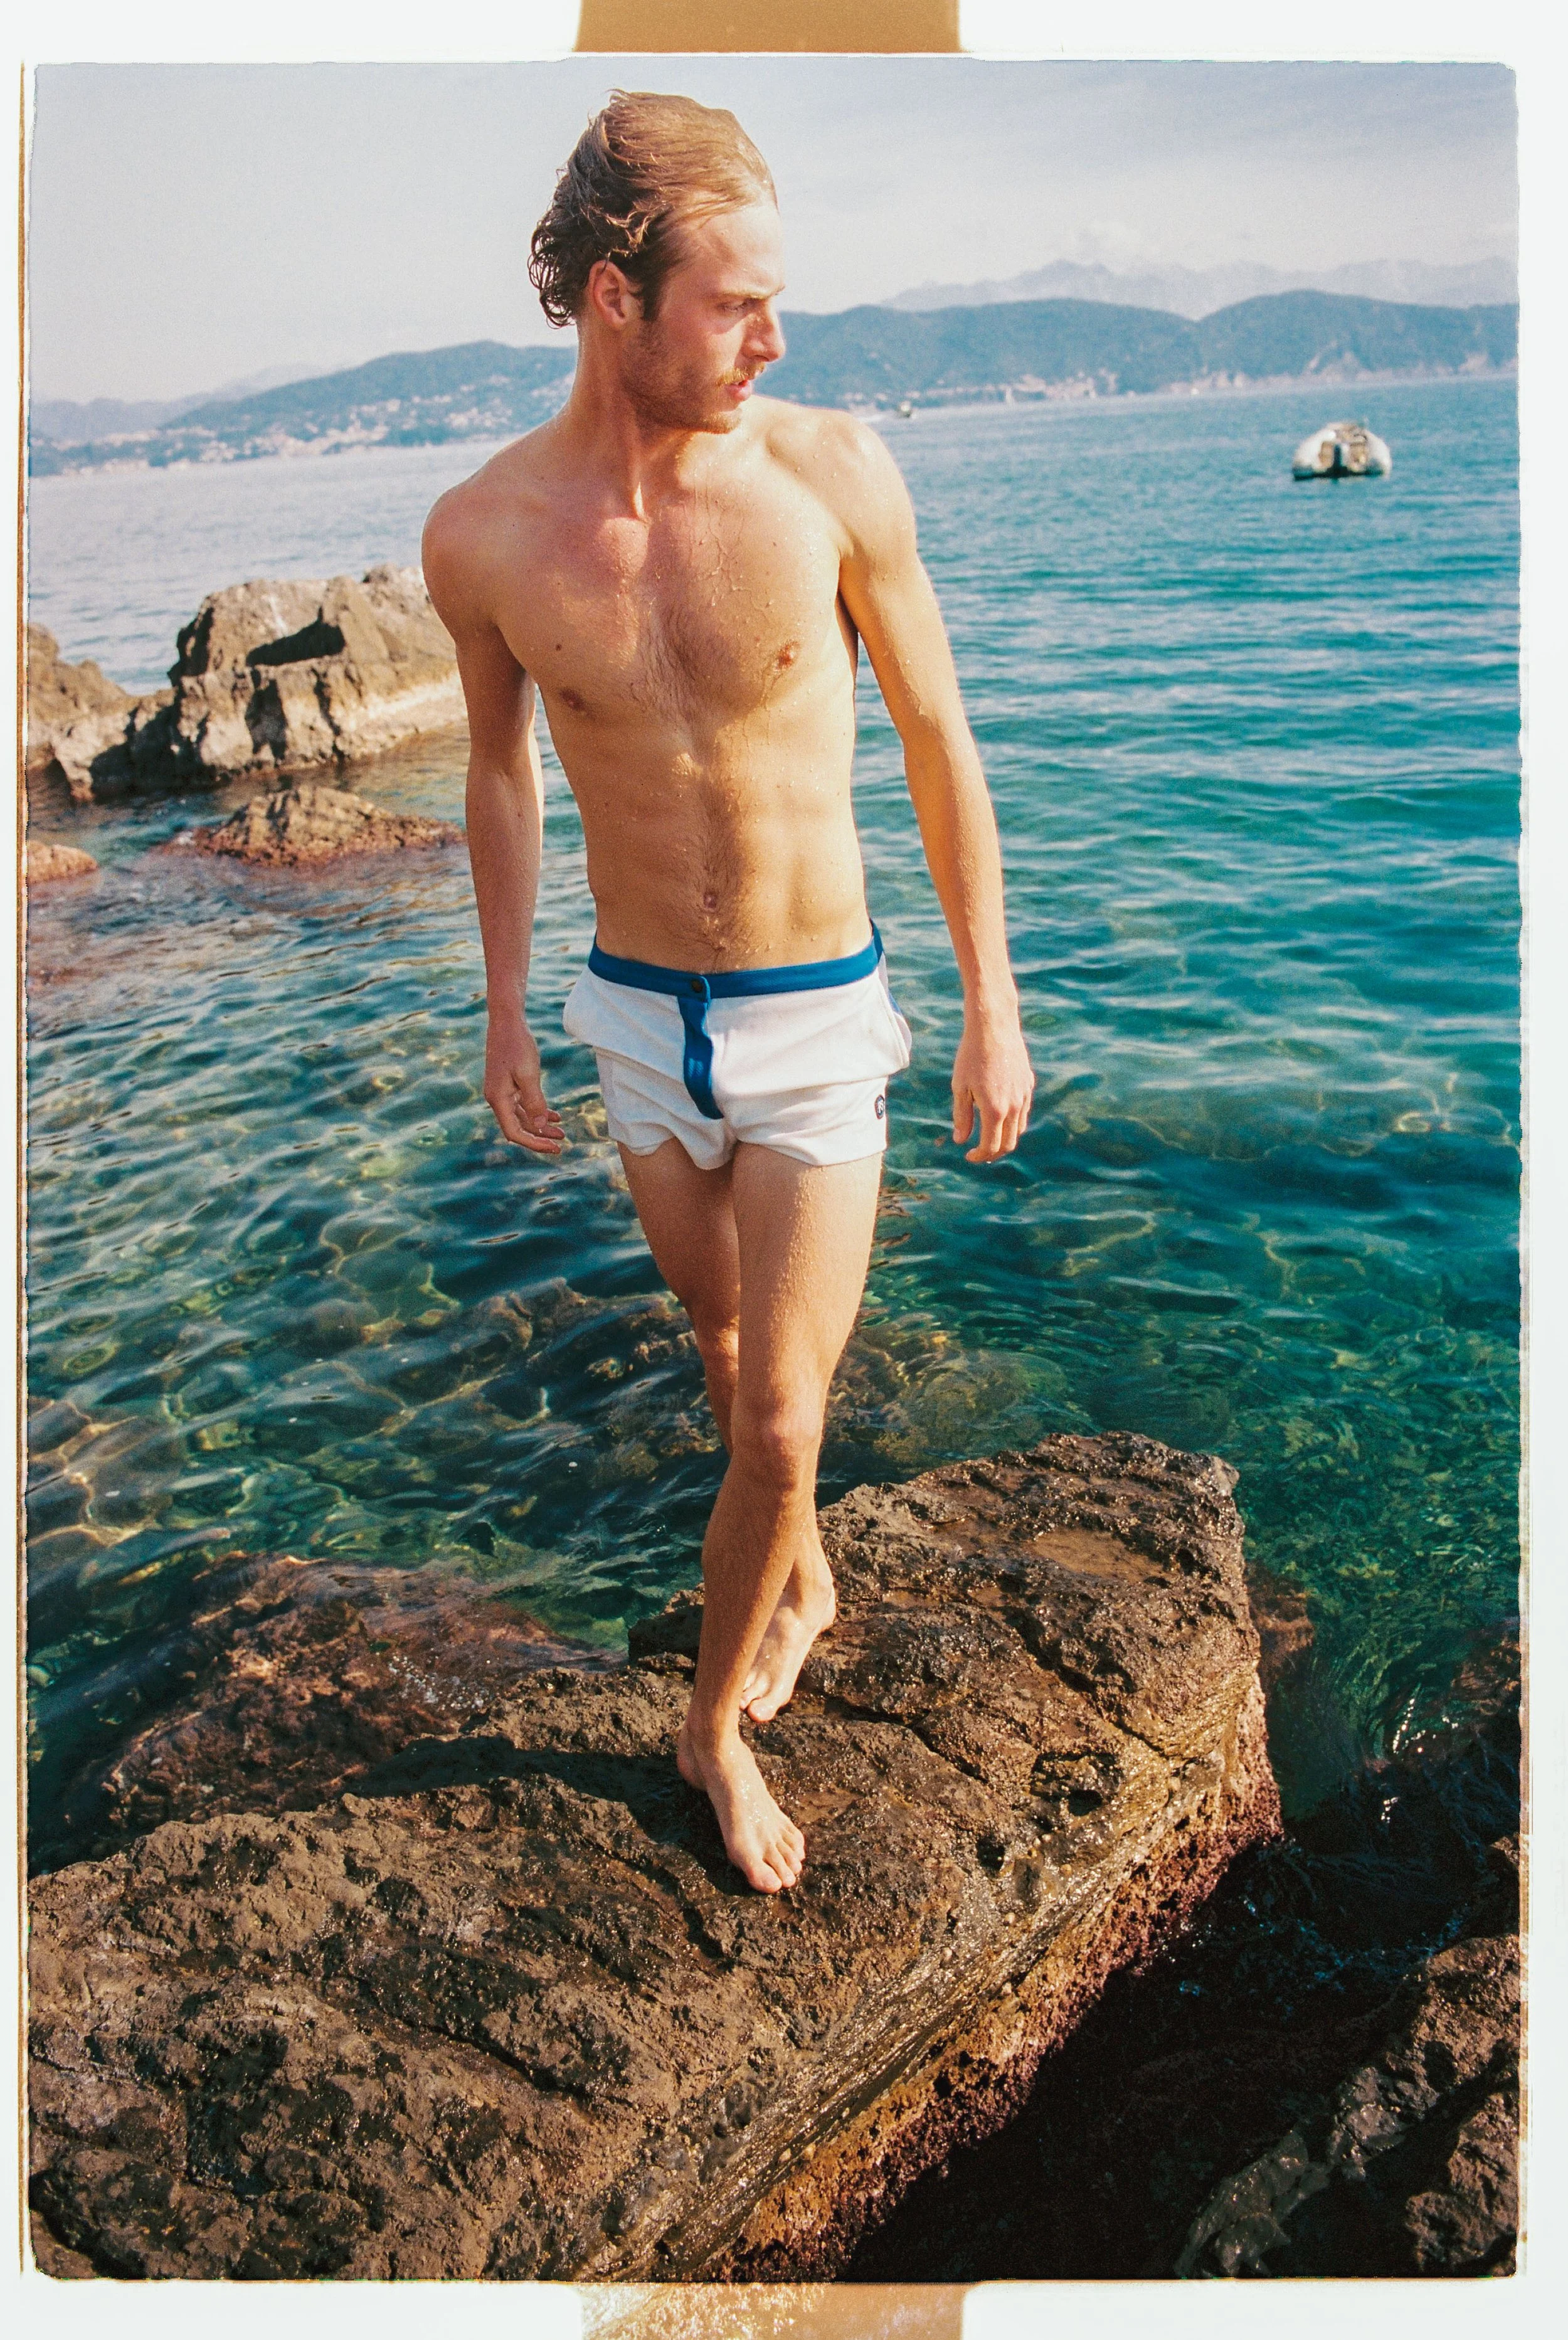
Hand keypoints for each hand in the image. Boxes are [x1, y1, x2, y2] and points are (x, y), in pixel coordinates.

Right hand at [484, 1013, 564, 1155]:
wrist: (507, 1022)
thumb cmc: (517, 1045)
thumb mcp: (529, 1074)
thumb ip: (534, 1101)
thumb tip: (539, 1126)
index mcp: (498, 1099)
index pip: (514, 1132)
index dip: (534, 1142)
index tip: (554, 1147)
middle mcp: (497, 1098)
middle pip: (518, 1127)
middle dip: (540, 1136)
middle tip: (561, 1143)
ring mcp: (502, 1091)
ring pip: (523, 1116)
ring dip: (541, 1124)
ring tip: (562, 1131)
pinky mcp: (509, 1084)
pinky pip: (524, 1104)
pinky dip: (538, 1111)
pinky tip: (555, 1116)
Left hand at [952, 1009, 1033, 1162]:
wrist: (993, 1027)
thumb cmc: (971, 1055)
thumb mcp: (960, 1087)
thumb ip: (962, 1116)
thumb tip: (960, 1140)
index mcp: (994, 1110)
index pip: (991, 1146)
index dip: (979, 1156)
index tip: (968, 1156)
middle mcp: (1014, 1106)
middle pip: (1009, 1143)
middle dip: (994, 1152)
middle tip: (979, 1152)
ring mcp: (1024, 1095)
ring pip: (1019, 1128)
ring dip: (1005, 1137)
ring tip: (989, 1135)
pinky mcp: (1028, 1083)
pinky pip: (1023, 1110)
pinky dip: (1013, 1120)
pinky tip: (999, 1114)